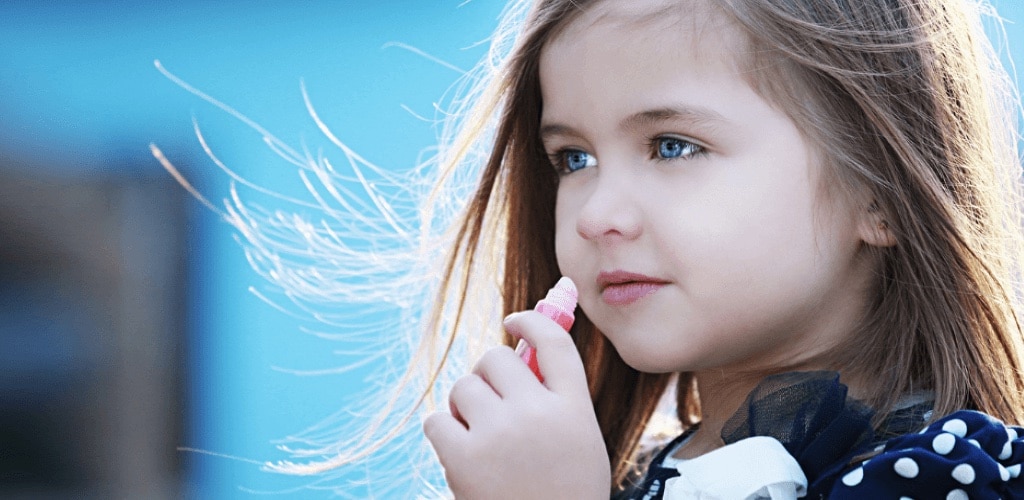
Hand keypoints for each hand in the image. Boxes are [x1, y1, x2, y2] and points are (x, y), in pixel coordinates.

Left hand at [423, 310, 609, 498]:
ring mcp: (500, 434)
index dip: (531, 320)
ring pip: (464, 386)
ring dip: (465, 404)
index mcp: (574, 408)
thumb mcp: (579, 443)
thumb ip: (558, 400)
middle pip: (497, 358)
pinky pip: (437, 419)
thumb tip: (521, 356)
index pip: (554, 342)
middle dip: (488, 375)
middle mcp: (538, 413)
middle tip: (491, 402)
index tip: (513, 321)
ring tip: (478, 435)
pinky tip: (459, 451)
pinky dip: (443, 431)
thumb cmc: (562, 493)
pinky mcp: (464, 458)